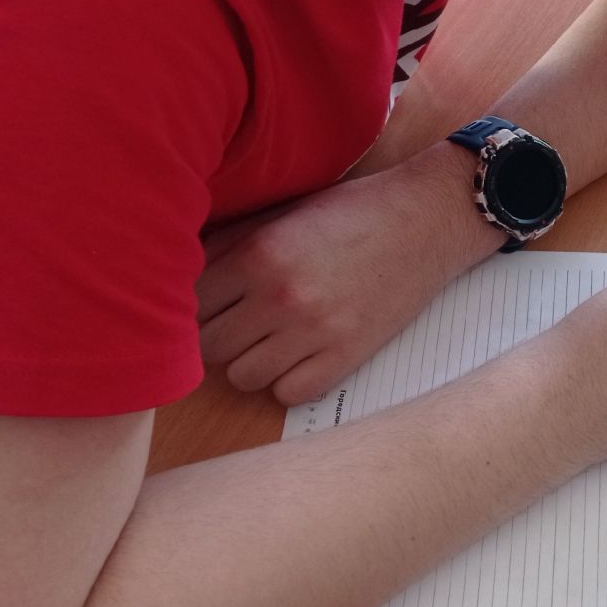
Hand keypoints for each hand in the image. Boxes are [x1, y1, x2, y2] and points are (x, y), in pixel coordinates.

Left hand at [196, 159, 470, 404]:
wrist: (425, 220)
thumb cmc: (353, 211)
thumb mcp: (285, 214)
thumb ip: (231, 243)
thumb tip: (182, 272)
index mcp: (259, 254)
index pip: (190, 302)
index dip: (195, 304)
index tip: (211, 302)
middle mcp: (280, 297)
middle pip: (209, 346)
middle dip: (219, 333)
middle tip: (240, 320)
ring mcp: (314, 333)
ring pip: (242, 376)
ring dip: (251, 360)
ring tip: (272, 337)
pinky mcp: (345, 357)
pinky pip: (287, 394)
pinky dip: (288, 380)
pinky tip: (301, 354)